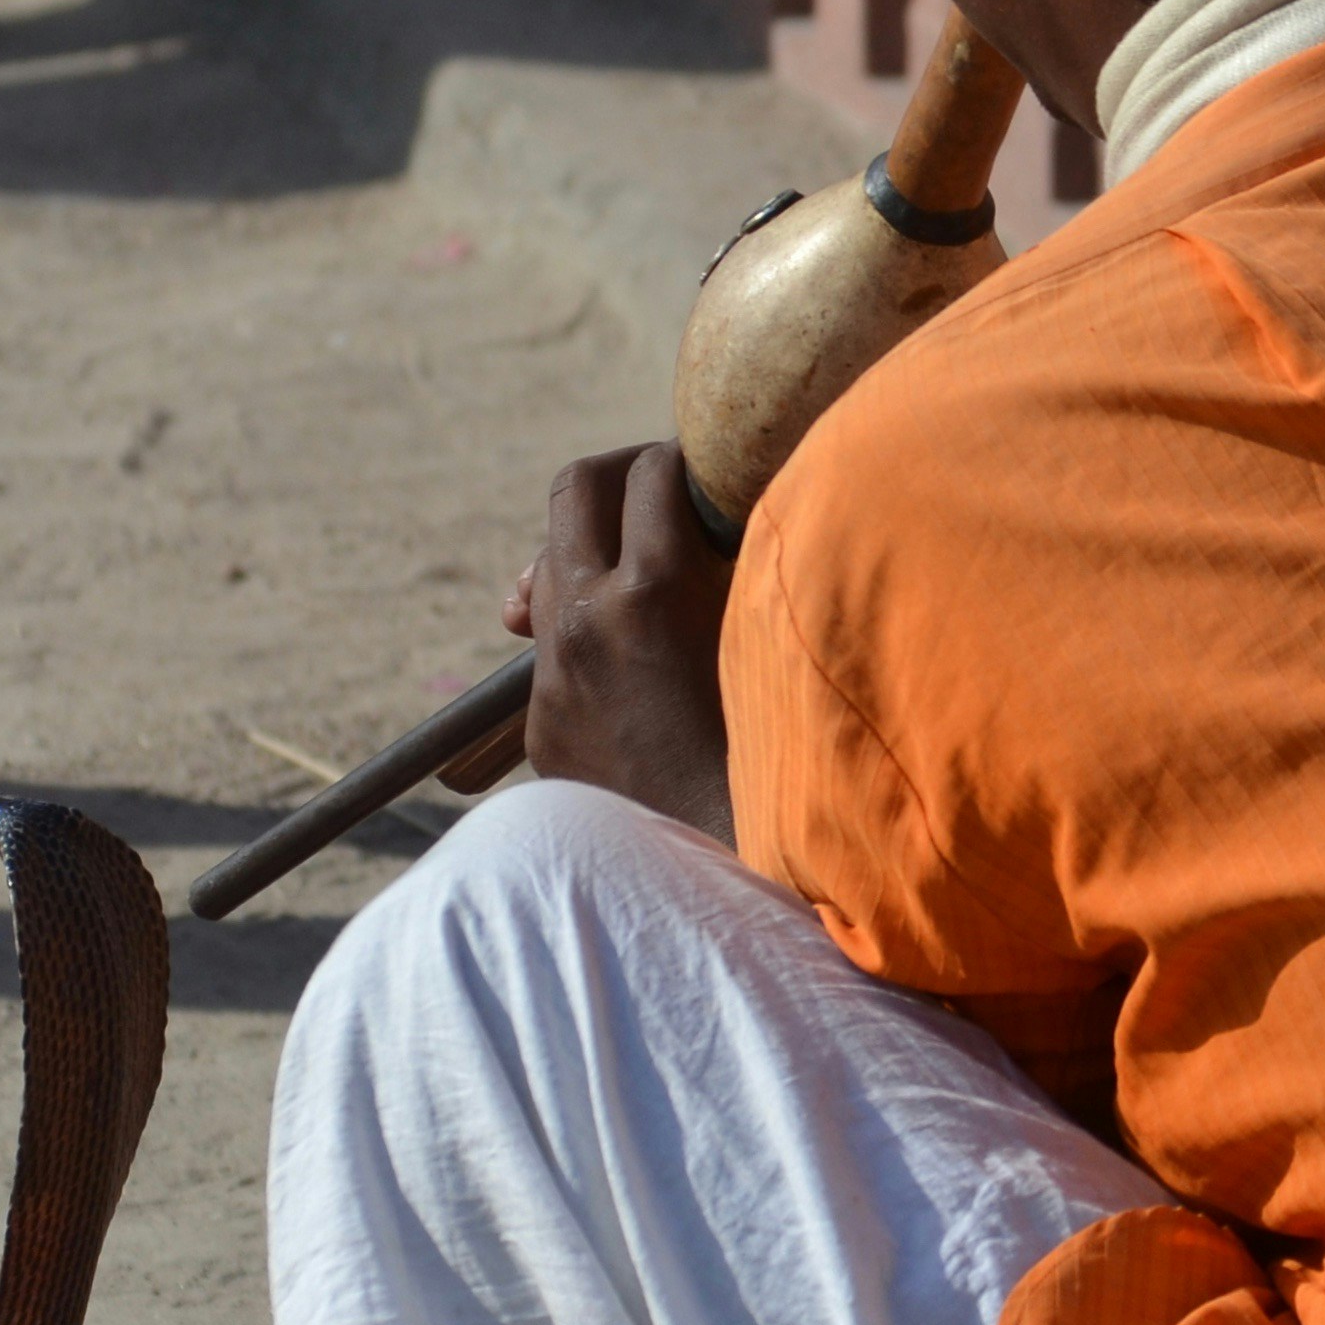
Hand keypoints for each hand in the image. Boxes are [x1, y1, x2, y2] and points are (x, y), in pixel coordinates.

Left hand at [505, 443, 736, 841]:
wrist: (725, 865)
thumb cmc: (780, 752)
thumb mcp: (770, 640)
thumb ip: (744, 569)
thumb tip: (729, 518)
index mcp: (653, 588)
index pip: (651, 470)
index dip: (685, 458)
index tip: (706, 470)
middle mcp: (586, 618)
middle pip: (573, 490)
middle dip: (620, 475)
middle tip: (660, 488)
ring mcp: (555, 675)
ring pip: (550, 569)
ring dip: (593, 552)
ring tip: (643, 572)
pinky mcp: (544, 725)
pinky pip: (555, 649)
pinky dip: (591, 633)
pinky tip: (638, 666)